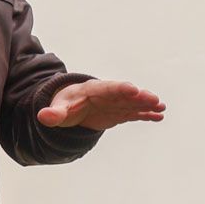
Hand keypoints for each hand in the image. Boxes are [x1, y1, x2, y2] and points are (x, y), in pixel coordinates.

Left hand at [37, 79, 166, 129]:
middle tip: (154, 99)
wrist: (73, 106)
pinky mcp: (121, 112)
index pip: (109, 88)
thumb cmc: (65, 105)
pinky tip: (160, 116)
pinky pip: (135, 113)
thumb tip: (42, 116)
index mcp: (95, 90)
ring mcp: (117, 103)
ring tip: (161, 106)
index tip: (133, 89)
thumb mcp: (58, 109)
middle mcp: (109, 94)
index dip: (121, 89)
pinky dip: (147, 114)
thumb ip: (53, 113)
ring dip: (147, 104)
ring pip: (134, 103)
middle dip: (140, 97)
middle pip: (126, 95)